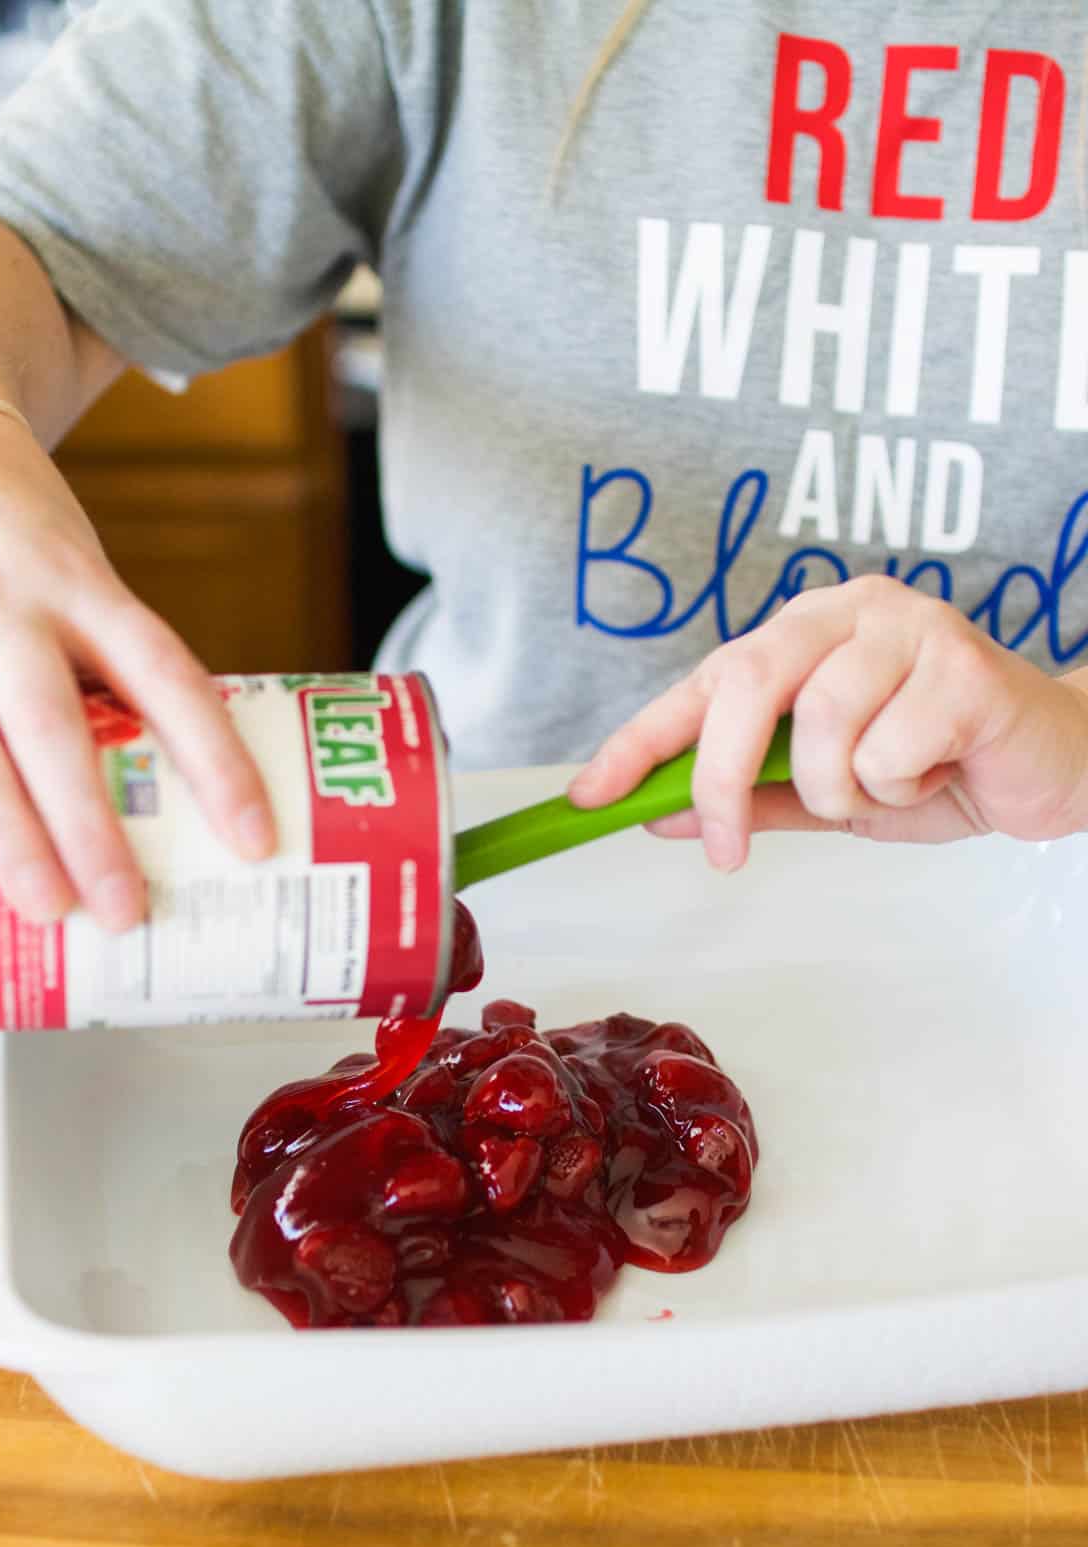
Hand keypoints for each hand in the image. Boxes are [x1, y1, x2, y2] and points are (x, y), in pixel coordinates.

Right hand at [0, 408, 275, 930]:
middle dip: (86, 823)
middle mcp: (2, 603)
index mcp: (82, 583)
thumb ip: (118, 671)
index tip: (255, 841)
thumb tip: (186, 804)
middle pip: (49, 719)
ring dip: (0, 836)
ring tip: (44, 910)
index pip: (166, 675)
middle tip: (125, 907)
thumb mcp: (87, 577)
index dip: (216, 761)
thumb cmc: (22, 537)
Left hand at [569, 577, 1087, 869]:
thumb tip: (654, 814)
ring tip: (885, 790)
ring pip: (821, 723)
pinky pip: (887, 747)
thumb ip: (748, 796)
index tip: (588, 797)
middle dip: (717, 778)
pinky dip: (900, 788)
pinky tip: (935, 773)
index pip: (702, 680)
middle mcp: (847, 612)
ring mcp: (909, 626)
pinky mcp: (963, 664)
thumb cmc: (937, 766)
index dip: (639, 739)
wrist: (1055, 767)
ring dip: (840, 790)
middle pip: (746, 681)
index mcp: (803, 634)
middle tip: (725, 851)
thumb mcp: (825, 794)